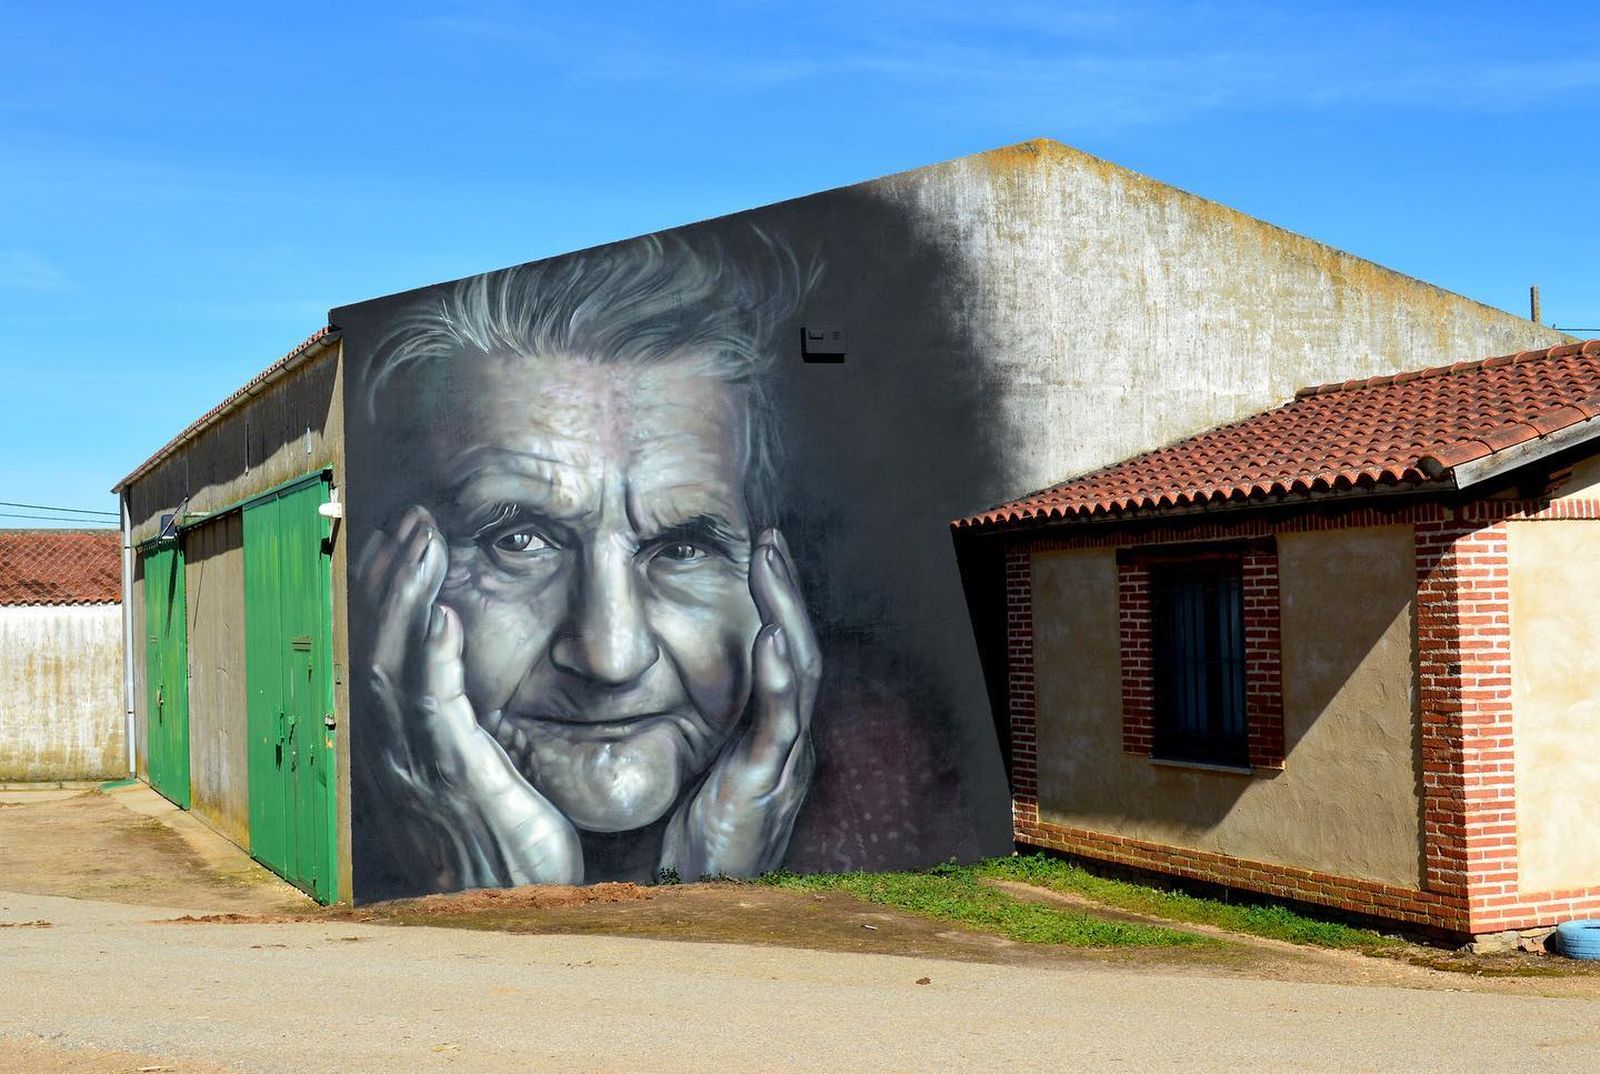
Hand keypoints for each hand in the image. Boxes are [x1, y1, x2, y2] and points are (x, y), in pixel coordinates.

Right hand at [357, 506, 582, 888]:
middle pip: (376, 645)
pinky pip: (436, 712)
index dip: (391, 592)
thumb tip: (474, 676)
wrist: (517, 914)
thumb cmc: (511, 848)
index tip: (410, 539)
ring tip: (426, 539)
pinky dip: (434, 659)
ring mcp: (422, 768)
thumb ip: (471, 724)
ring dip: (409, 596)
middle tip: (416, 519)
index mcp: (403, 746)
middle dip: (394, 576)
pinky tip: (444, 615)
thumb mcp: (484, 774)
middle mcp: (397, 752)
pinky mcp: (461, 783)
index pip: (383, 651)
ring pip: (394, 665)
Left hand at [659, 529, 819, 878]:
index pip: (781, 654)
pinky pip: (779, 722)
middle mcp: (785, 742)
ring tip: (771, 563)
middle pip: (798, 650)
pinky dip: (779, 676)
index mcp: (768, 735)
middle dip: (785, 591)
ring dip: (785, 612)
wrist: (689, 905)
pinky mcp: (765, 786)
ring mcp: (781, 762)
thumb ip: (688, 724)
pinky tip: (771, 637)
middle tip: (769, 539)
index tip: (759, 552)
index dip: (775, 601)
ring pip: (799, 672)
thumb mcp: (689, 767)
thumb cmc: (684, 842)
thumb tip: (640, 671)